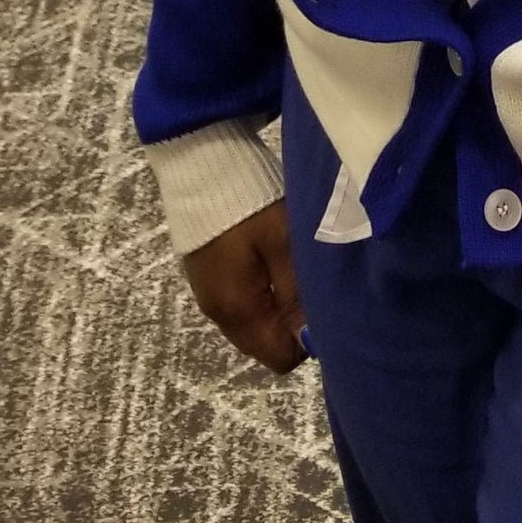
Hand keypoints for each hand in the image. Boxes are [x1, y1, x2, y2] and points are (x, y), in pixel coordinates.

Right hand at [181, 198, 306, 372]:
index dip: (306, 340)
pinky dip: (258, 294)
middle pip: (263, 344)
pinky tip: (267, 261)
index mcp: (238, 310)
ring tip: (289, 269)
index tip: (321, 306)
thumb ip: (297, 295)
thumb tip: (311, 339)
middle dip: (289, 326)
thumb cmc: (250, 205)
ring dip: (274, 309)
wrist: (200, 165)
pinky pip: (238, 303)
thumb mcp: (284, 244)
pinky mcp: (204, 276)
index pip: (279, 358)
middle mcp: (217, 313)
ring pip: (251, 324)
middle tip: (307, 284)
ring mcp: (208, 295)